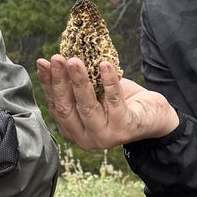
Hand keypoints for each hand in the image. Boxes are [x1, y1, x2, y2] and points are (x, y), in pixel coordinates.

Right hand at [36, 55, 179, 150]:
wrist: (153, 117)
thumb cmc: (121, 102)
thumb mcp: (96, 93)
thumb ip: (78, 85)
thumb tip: (60, 59)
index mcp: (73, 130)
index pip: (55, 105)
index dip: (48, 83)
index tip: (42, 62)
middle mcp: (84, 138)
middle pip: (66, 108)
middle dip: (60, 81)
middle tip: (57, 58)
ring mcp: (104, 137)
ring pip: (87, 106)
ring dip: (79, 81)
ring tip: (75, 61)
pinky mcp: (123, 130)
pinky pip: (114, 102)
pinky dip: (109, 82)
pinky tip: (104, 65)